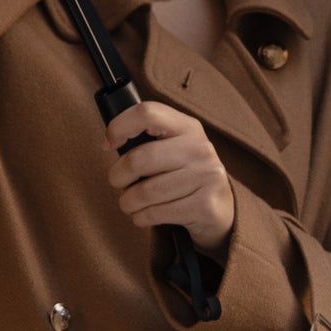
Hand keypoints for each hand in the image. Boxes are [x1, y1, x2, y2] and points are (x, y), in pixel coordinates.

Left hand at [104, 99, 233, 258]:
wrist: (222, 210)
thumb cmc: (185, 176)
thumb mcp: (174, 149)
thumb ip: (148, 140)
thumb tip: (109, 143)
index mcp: (188, 127)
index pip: (147, 113)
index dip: (119, 127)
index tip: (108, 144)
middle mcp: (199, 148)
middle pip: (139, 159)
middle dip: (118, 176)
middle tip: (118, 183)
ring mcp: (206, 177)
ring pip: (145, 192)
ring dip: (128, 202)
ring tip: (130, 203)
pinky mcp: (204, 206)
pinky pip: (155, 213)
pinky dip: (141, 217)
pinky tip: (144, 215)